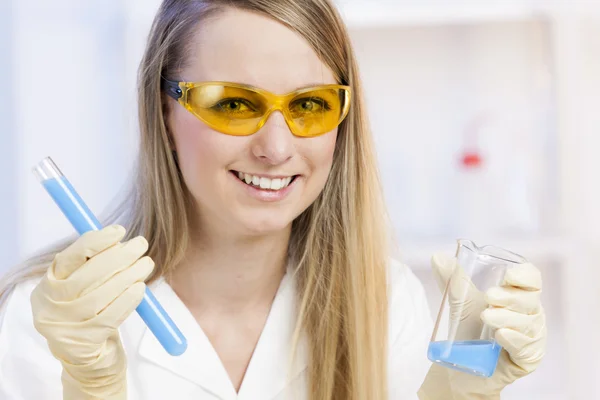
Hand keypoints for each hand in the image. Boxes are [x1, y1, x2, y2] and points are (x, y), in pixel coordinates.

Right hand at [30, 225, 153, 398]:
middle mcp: (50, 305)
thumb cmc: (92, 313)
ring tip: (146, 264)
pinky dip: (128, 300)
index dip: (96, 242)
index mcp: (49, 285)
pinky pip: (110, 316)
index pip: (70, 257)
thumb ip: (95, 265)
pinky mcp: (83, 344)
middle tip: (141, 244)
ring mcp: (64, 326)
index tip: (120, 231)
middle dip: (119, 255)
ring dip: (128, 275)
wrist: (88, 360)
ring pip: (100, 295)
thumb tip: (121, 239)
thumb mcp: (85, 287)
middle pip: (87, 274)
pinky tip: (140, 288)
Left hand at [418, 253, 546, 398]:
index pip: (532, 279)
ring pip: (528, 322)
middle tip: (489, 297)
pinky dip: (512, 338)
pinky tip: (500, 335)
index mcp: (518, 294)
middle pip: (530, 298)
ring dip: (506, 317)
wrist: (462, 367)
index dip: (524, 275)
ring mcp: (532, 337)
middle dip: (509, 296)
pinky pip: (526, 346)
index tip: (507, 275)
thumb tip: (437, 257)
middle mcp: (531, 314)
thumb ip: (453, 280)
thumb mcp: (460, 302)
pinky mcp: (529, 359)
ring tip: (486, 317)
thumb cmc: (469, 331)